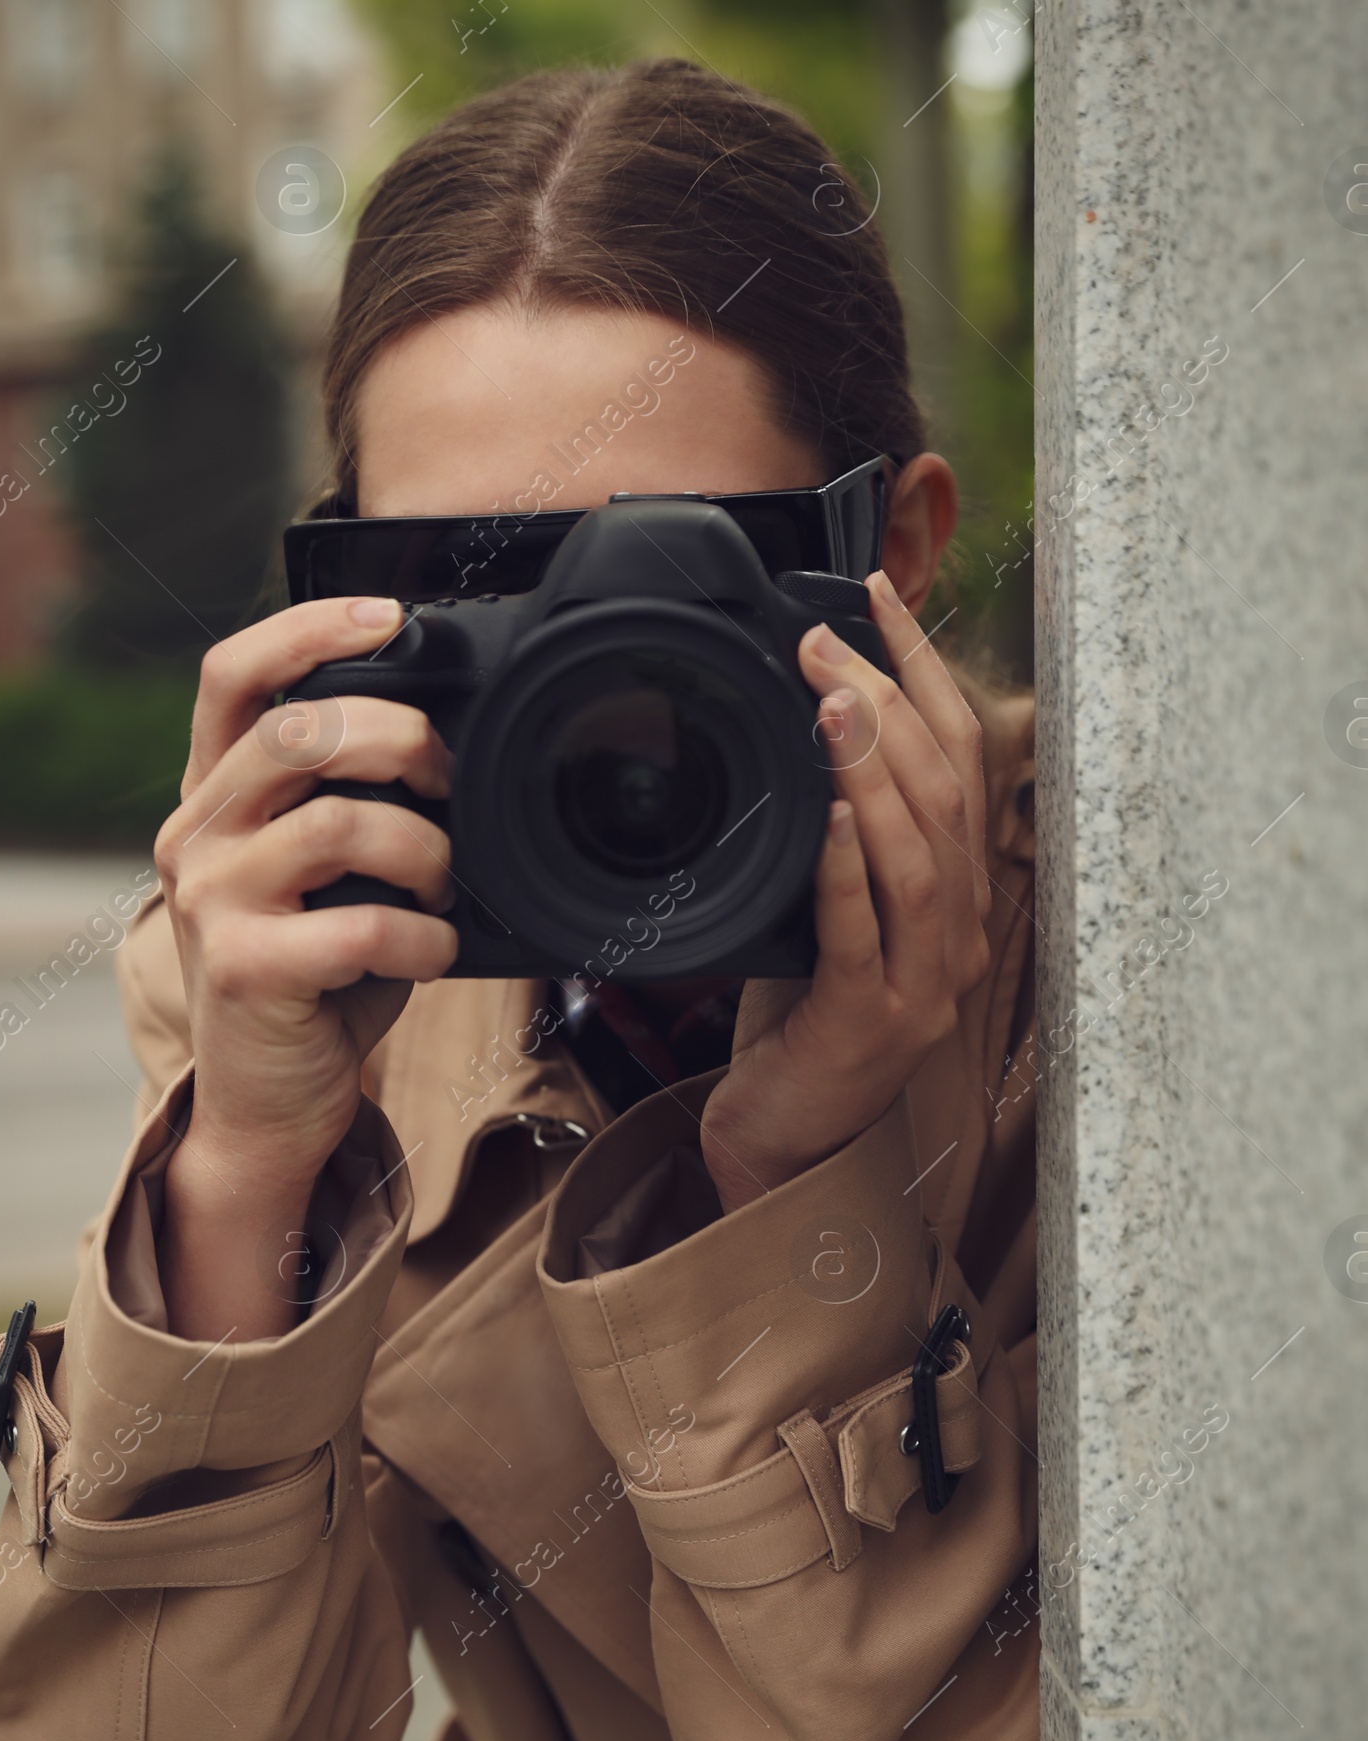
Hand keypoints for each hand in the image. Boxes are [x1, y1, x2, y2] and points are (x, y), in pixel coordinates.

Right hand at [152, 598, 456, 1336]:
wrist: (267, 1102)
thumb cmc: (317, 976)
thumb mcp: (327, 871)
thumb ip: (352, 800)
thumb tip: (453, 740)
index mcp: (215, 796)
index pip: (233, 675)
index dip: (307, 629)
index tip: (389, 616)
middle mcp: (197, 836)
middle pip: (294, 732)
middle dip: (397, 739)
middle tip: (447, 780)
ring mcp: (211, 902)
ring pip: (334, 822)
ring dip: (423, 847)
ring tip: (445, 882)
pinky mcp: (243, 969)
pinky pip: (358, 926)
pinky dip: (421, 934)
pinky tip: (433, 950)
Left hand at [699, 570, 990, 1213]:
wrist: (783, 1142)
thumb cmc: (800, 1021)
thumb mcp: (826, 909)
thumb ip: (833, 831)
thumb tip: (800, 722)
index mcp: (955, 895)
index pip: (959, 757)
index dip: (926, 671)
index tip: (880, 598)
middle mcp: (957, 934)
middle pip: (944, 793)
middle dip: (889, 702)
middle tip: (827, 638)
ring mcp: (923, 984)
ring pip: (918, 857)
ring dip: (874, 769)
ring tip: (832, 702)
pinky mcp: (872, 1025)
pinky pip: (866, 936)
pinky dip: (848, 870)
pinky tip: (827, 821)